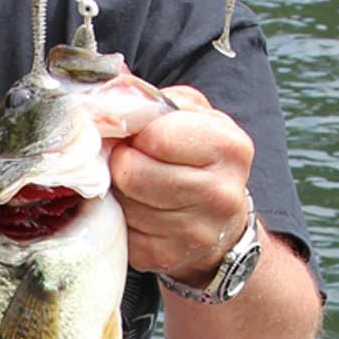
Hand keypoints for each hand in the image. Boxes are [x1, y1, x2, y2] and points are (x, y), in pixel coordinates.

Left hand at [83, 71, 254, 285]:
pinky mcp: (166, 258)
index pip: (156, 135)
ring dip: (119, 191)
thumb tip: (109, 80)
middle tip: (130, 159)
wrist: (221, 221)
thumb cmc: (199, 157)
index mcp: (229, 146)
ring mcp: (195, 232)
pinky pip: (121, 232)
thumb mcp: (188, 114)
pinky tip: (137, 209)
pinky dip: (120, 218)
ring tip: (135, 184)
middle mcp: (221, 193)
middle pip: (133, 173)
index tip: (136, 133)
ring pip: (122, 203)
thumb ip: (150, 96)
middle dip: (121, 163)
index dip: (134, 131)